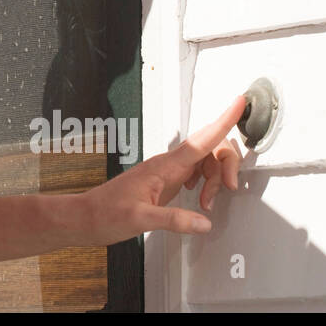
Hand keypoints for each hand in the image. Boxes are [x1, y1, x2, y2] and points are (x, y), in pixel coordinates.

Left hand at [80, 94, 247, 245]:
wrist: (86, 217)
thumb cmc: (106, 214)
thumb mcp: (141, 220)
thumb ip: (174, 220)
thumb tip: (204, 222)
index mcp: (163, 166)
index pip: (201, 140)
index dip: (223, 120)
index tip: (238, 103)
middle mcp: (166, 164)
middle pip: (210, 150)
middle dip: (226, 166)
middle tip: (227, 190)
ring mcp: (166, 172)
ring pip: (204, 163)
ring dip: (215, 180)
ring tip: (206, 204)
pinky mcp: (164, 181)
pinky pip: (195, 173)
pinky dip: (205, 184)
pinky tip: (200, 198)